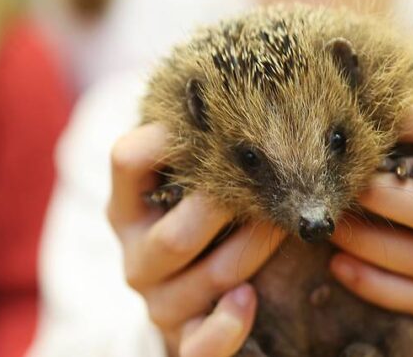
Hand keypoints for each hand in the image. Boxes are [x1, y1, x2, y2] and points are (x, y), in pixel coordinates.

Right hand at [107, 124, 285, 355]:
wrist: (193, 296)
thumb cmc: (203, 218)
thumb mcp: (191, 181)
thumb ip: (199, 145)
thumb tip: (235, 81)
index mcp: (129, 204)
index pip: (128, 160)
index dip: (165, 138)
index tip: (212, 122)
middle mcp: (137, 254)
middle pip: (177, 233)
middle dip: (229, 209)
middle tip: (274, 185)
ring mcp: (159, 300)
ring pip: (209, 279)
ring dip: (253, 251)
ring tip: (284, 227)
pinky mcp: (184, 339)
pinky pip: (200, 345)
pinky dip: (226, 325)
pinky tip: (249, 300)